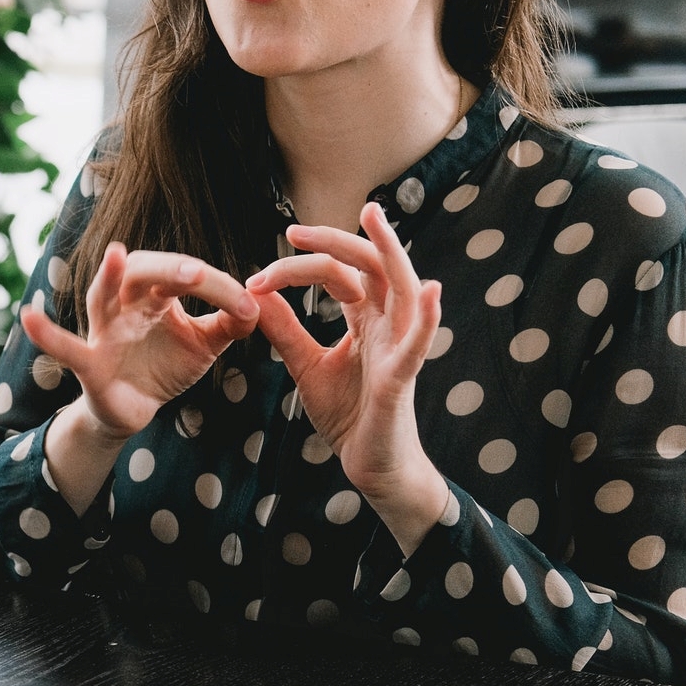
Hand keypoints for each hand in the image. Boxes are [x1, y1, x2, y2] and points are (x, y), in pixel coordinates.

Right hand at [22, 243, 258, 440]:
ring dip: (108, 276)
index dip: (217, 288)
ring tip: (114, 256)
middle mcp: (126, 303)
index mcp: (156, 294)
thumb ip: (231, 323)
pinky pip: (66, 347)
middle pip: (142, 271)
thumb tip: (260, 305)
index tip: (248, 307)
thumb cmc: (165, 365)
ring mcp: (102, 331)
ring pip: (102, 296)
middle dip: (168, 269)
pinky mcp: (88, 363)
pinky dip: (47, 334)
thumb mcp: (204, 343)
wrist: (134, 410)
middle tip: (196, 274)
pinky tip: (27, 319)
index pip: (185, 276)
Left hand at [245, 202, 448, 551]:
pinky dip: (427, 318)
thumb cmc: (348, 414)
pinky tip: (430, 291)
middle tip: (293, 230)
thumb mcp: (306, 365)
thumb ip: (285, 330)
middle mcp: (387, 325)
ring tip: (376, 220)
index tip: (257, 275)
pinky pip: (420, 344)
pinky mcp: (403, 379)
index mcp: (365, 320)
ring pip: (402, 288)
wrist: (369, 465)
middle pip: (369, 267)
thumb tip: (254, 293)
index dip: (298, 266)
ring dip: (390, 252)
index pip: (337, 274)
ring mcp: (399, 348)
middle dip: (335, 242)